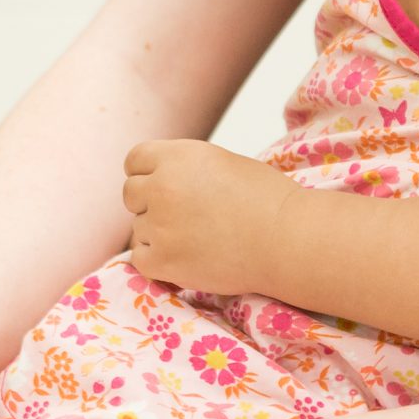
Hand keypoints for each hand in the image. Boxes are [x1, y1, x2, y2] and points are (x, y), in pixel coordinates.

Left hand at [123, 140, 293, 295]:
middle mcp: (161, 186)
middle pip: (131, 194)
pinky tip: (188, 258)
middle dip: (150, 203)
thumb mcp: (220, 162)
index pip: (134, 161)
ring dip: (159, 234)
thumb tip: (157, 180)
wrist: (286, 238)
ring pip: (139, 229)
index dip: (149, 174)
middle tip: (184, 216)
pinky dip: (159, 262)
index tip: (163, 187)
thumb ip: (183, 168)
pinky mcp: (162, 261)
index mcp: (177, 156)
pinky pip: (141, 259)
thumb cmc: (266, 199)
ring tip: (199, 238)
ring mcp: (158, 225)